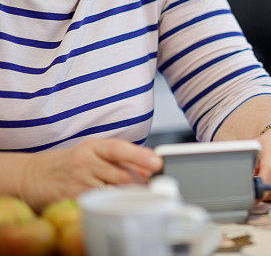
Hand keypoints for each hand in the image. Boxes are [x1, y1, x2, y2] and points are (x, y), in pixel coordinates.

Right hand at [19, 138, 162, 210]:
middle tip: (150, 187)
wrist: (33, 176)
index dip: (140, 156)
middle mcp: (85, 162)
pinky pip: (98, 204)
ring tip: (132, 196)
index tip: (157, 163)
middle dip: (140, 184)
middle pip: (122, 176)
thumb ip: (122, 157)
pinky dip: (109, 205)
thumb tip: (150, 167)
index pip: (120, 149)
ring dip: (127, 196)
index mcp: (93, 146)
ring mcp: (77, 182)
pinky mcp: (71, 200)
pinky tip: (111, 204)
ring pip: (113, 192)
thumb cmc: (71, 162)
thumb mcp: (94, 152)